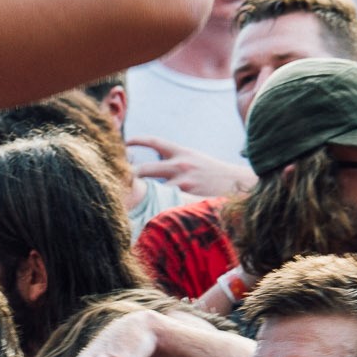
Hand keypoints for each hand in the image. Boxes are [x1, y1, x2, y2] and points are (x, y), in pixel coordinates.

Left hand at [127, 136, 254, 196]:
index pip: (154, 142)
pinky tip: (148, 214)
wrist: (239, 184)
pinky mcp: (188, 198)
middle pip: (143, 169)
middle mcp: (180, 165)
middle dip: (129, 176)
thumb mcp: (194, 159)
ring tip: (126, 203)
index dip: (136, 141)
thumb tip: (153, 158)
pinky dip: (157, 208)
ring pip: (152, 190)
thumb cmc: (213, 173)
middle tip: (117, 182)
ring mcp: (183, 182)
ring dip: (140, 197)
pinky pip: (166, 203)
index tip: (124, 143)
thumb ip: (174, 159)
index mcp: (181, 152)